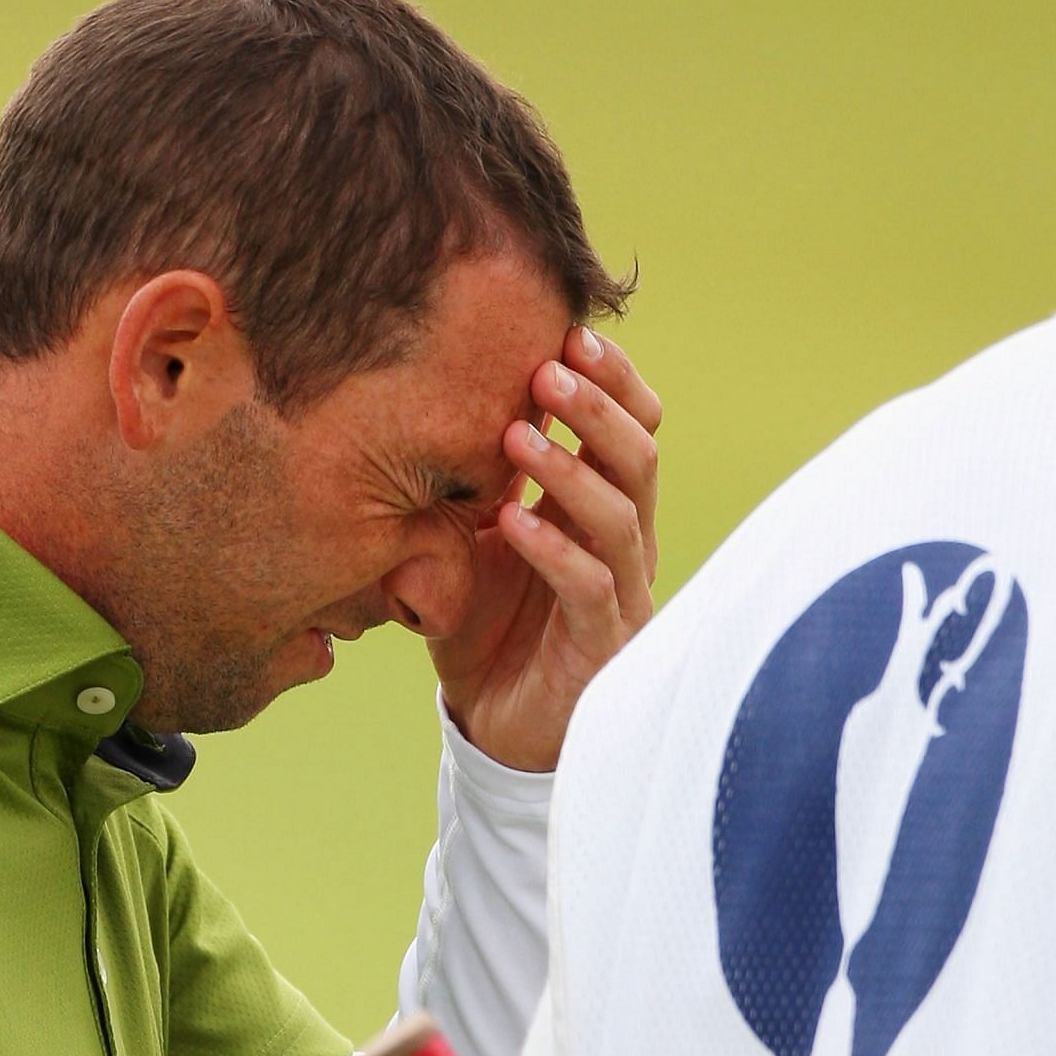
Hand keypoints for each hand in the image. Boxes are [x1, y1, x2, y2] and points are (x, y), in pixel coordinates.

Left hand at [428, 324, 661, 770]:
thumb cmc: (485, 624)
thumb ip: (467, 484)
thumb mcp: (468, 541)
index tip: (567, 332)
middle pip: (638, 458)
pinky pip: (588, 587)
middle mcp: (622, 544)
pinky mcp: (602, 645)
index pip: (632, 429)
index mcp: (597, 509)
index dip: (612, 381)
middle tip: (547, 367)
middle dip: (596, 408)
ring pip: (620, 517)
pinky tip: (512, 522)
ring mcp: (620, 594)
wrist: (492, 724)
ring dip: (569, 469)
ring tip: (517, 435)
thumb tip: (417, 404)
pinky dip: (551, 549)